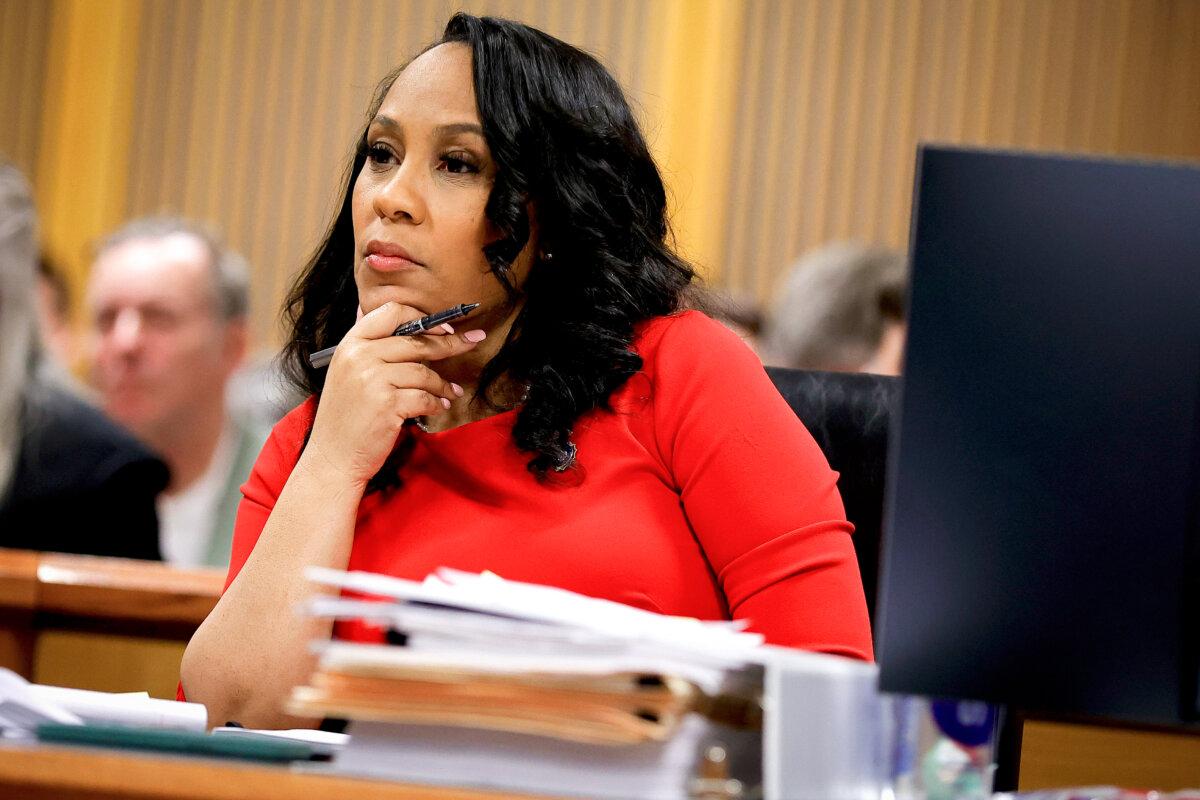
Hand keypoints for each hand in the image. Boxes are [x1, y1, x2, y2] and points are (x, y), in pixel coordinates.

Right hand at [303, 302, 483, 487]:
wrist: (333, 457)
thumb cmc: (345, 417)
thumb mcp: (347, 373)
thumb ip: (372, 348)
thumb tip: (406, 321)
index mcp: (350, 344)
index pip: (391, 312)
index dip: (423, 318)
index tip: (444, 327)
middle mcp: (359, 357)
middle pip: (416, 341)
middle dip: (450, 343)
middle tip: (473, 342)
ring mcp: (372, 380)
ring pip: (424, 372)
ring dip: (443, 384)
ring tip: (451, 392)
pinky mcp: (387, 405)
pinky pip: (425, 397)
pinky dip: (437, 403)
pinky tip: (440, 406)